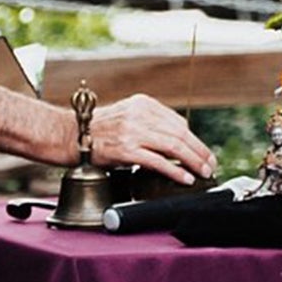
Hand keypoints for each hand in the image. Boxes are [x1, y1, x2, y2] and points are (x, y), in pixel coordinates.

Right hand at [87, 93, 215, 183]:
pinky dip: (175, 171)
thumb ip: (149, 124)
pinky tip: (185, 178)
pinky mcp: (126, 150)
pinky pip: (158, 162)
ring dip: (193, 162)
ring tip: (203, 172)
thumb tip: (178, 142)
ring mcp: (132, 131)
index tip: (204, 153)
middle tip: (210, 165)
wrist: (70, 136)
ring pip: (174, 147)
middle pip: (180, 134)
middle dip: (200, 152)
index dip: (195, 140)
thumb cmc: (98, 131)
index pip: (178, 122)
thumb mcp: (126, 116)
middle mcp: (139, 114)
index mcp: (143, 103)